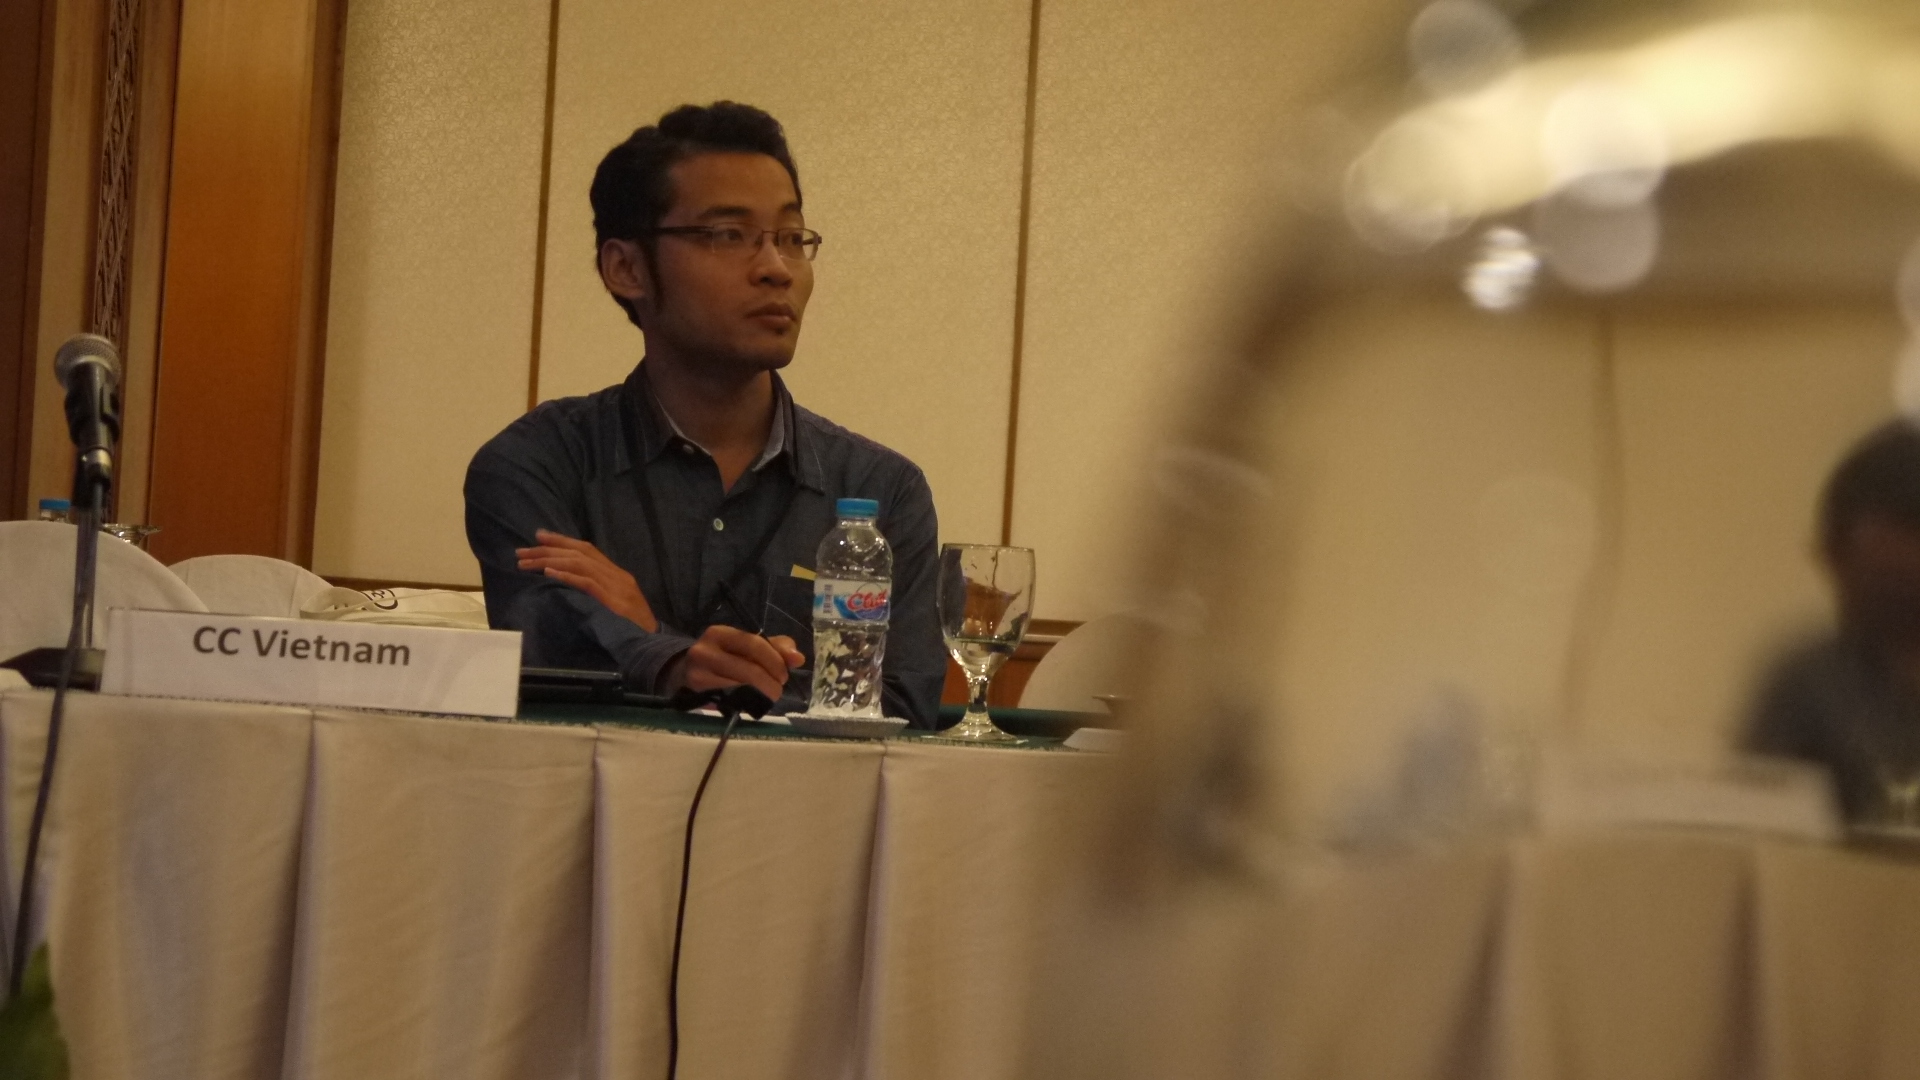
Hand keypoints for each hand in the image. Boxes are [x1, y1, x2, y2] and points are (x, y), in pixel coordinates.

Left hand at [516, 529, 657, 631]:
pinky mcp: (614, 602)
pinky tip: (549, 573)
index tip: (539, 536)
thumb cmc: (634, 630)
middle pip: (580, 553)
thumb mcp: (616, 606)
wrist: (654, 645)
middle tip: (521, 550)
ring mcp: (617, 587)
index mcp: (618, 575)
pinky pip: (587, 583)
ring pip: (580, 564)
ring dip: (550, 561)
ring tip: (526, 562)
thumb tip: (570, 586)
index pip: (588, 550)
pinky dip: (567, 575)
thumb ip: (599, 593)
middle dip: (548, 549)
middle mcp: (618, 576)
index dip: (562, 541)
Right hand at [664, 625, 804, 701]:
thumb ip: (774, 648)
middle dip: (770, 681)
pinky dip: (745, 700)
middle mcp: (705, 649)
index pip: (753, 643)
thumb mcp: (744, 647)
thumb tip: (798, 658)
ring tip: (769, 696)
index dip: (774, 660)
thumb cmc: (722, 659)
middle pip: (748, 667)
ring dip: (760, 693)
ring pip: (739, 685)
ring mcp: (698, 672)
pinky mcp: (696, 691)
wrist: (682, 674)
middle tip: (778, 689)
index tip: (785, 675)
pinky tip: (751, 701)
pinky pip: (727, 697)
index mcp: (720, 633)